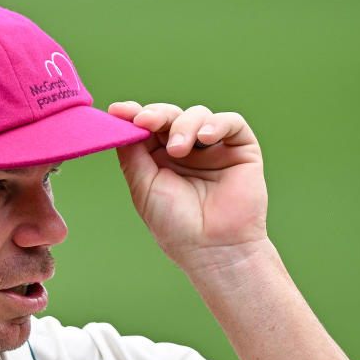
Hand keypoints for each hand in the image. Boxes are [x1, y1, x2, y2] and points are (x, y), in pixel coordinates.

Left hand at [108, 102, 266, 271]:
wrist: (212, 249)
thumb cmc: (175, 225)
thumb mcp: (143, 188)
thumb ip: (132, 155)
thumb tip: (119, 123)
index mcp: (160, 159)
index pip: (147, 128)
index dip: (133, 115)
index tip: (118, 110)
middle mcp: (186, 150)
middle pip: (170, 115)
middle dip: (157, 114)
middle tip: (146, 121)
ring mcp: (214, 148)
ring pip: (198, 114)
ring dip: (184, 124)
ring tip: (178, 148)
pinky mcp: (241, 149)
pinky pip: (232, 123)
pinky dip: (217, 123)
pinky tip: (205, 138)